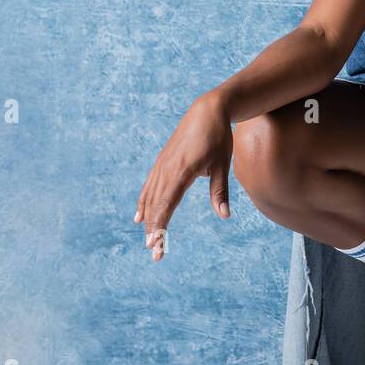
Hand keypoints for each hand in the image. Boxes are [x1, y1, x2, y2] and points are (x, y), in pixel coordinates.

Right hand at [135, 91, 234, 261]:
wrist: (207, 110)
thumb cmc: (218, 137)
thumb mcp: (222, 164)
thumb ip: (220, 191)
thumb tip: (224, 215)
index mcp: (182, 171)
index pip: (167, 205)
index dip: (160, 226)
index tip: (156, 245)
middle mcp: (167, 169)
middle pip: (155, 205)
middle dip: (154, 231)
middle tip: (154, 253)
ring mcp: (162, 165)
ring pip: (149, 197)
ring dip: (148, 220)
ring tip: (149, 241)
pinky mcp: (162, 162)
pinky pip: (149, 187)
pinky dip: (144, 203)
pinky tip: (140, 217)